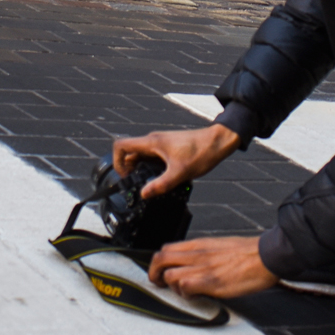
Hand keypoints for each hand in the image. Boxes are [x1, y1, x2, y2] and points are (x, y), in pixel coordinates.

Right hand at [112, 123, 239, 199]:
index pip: (121, 145)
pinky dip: (150, 167)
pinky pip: (152, 156)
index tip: (124, 176)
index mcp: (152, 142)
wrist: (217, 142)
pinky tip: (160, 178)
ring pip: (141, 155)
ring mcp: (160, 143)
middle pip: (129, 152)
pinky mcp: (168, 147)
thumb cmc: (201, 152)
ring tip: (148, 183)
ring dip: (139, 168)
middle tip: (135, 184)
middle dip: (128, 168)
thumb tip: (144, 194)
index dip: (117, 161)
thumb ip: (161, 184)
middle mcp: (153, 141)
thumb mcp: (180, 173)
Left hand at [150, 236, 276, 298]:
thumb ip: (204, 254)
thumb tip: (194, 265)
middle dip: (154, 274)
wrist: (267, 255)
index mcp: (200, 245)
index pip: (167, 248)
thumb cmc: (249, 253)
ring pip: (169, 274)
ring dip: (172, 286)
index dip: (158, 263)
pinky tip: (197, 296)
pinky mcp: (211, 282)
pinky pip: (185, 287)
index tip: (160, 273)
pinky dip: (185, 294)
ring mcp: (203, 268)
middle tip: (159, 284)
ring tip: (184, 292)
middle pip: (160, 259)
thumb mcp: (220, 247)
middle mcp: (197, 254)